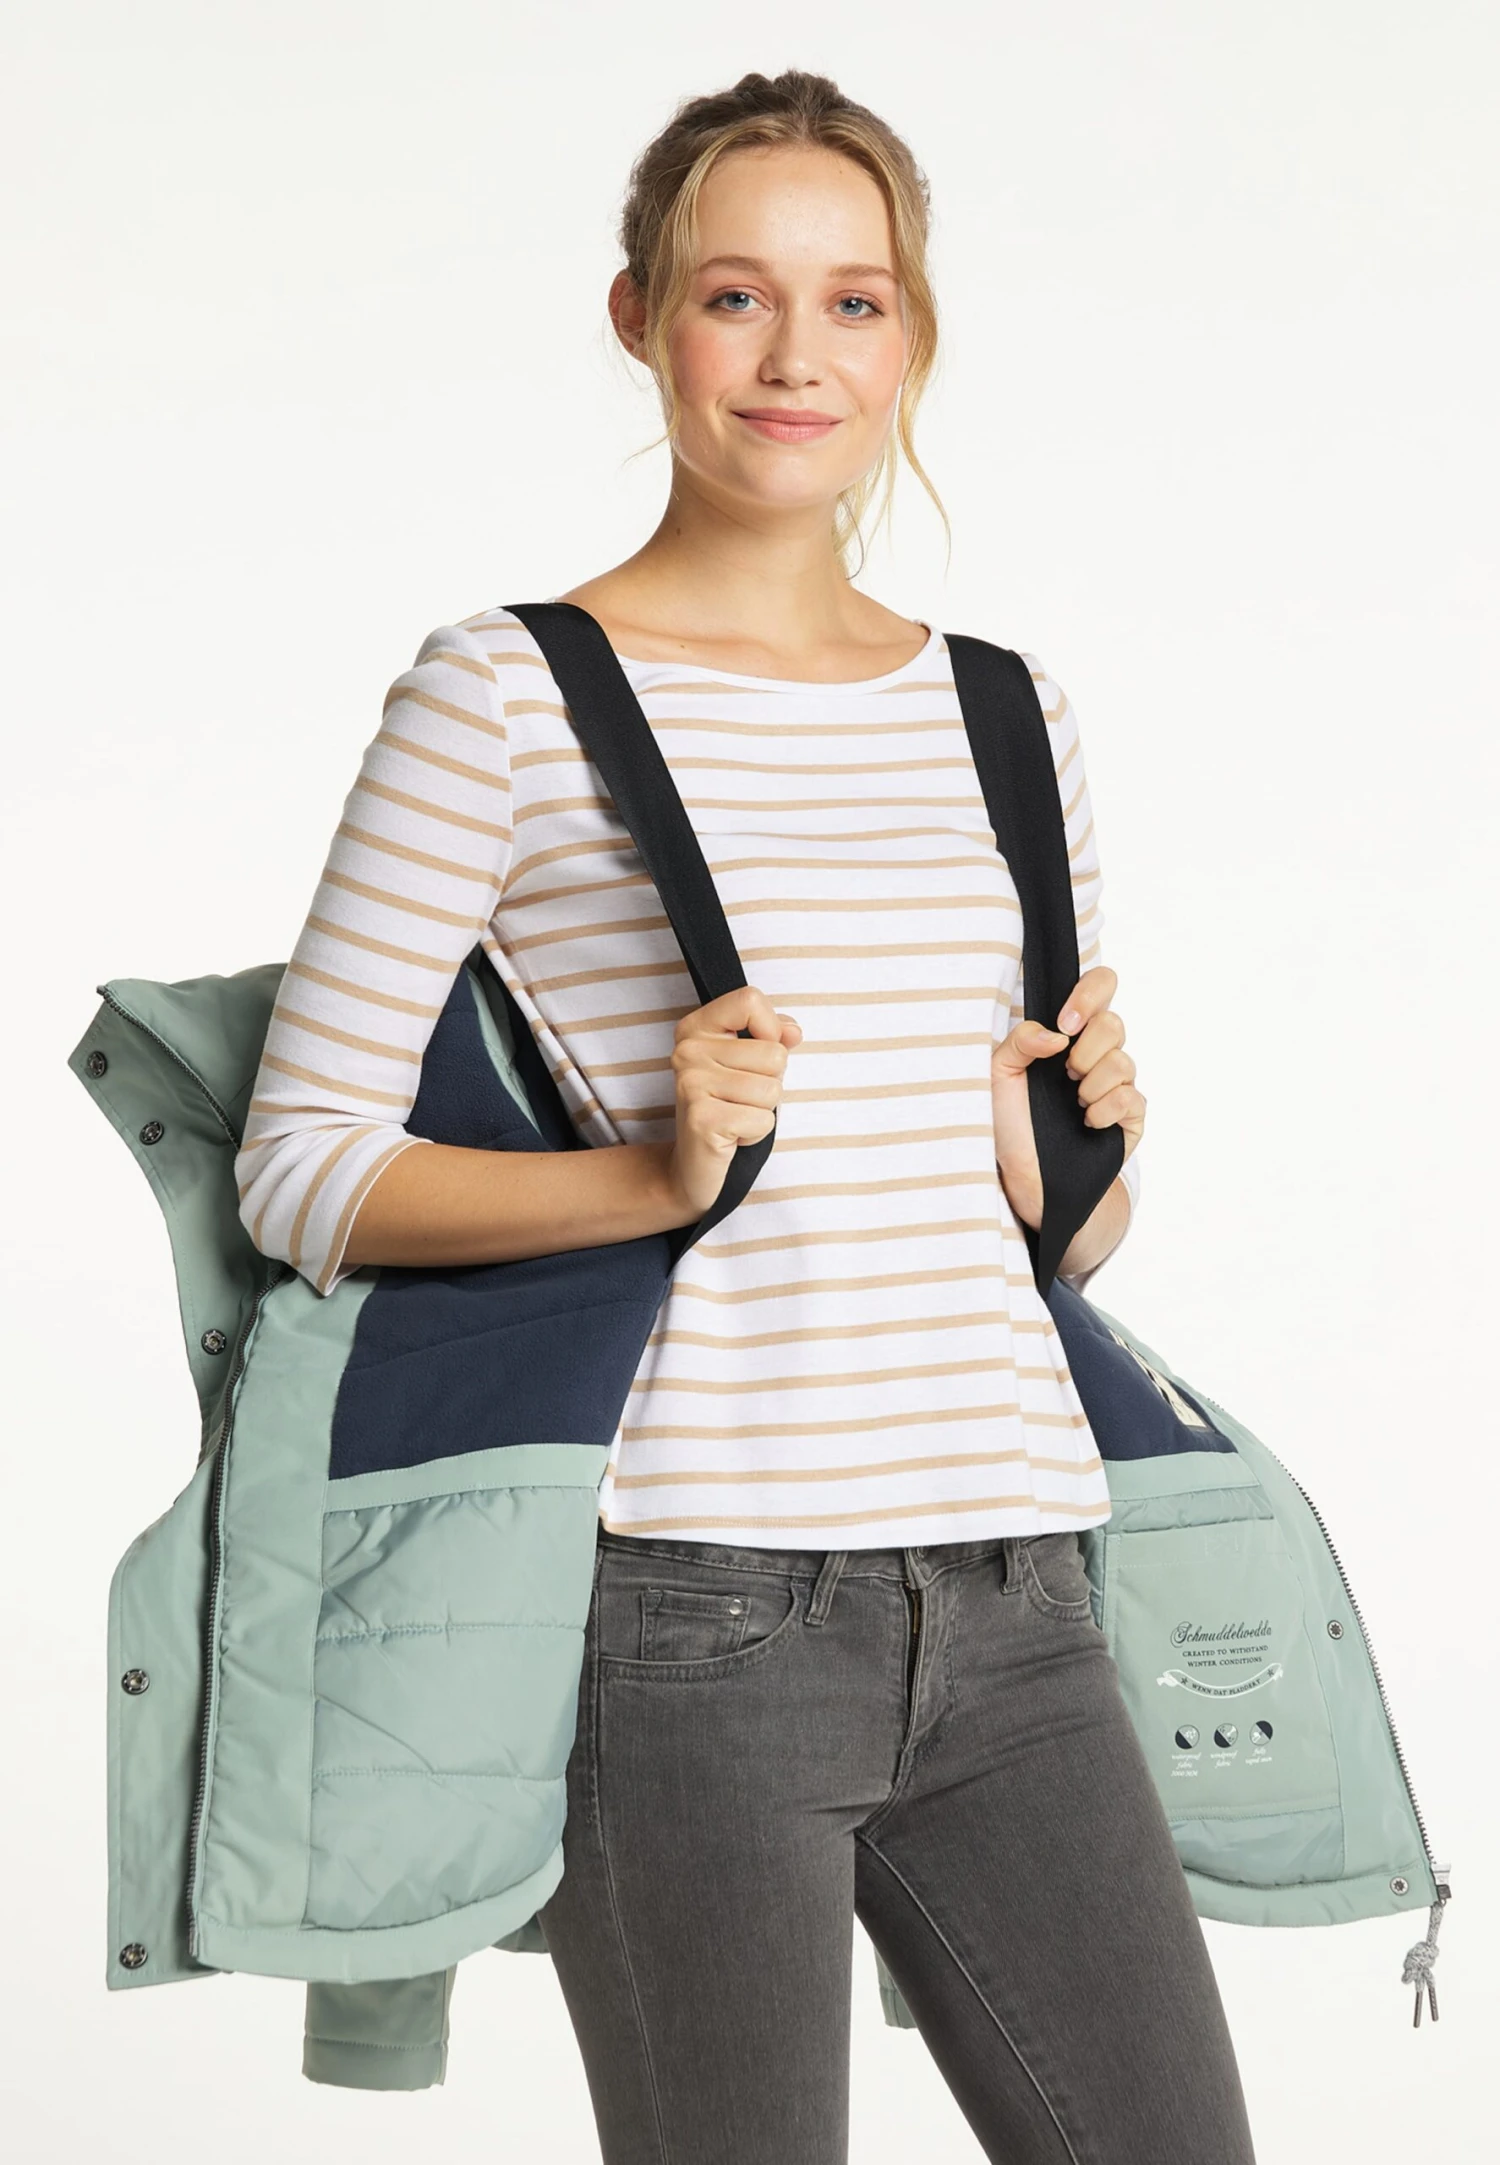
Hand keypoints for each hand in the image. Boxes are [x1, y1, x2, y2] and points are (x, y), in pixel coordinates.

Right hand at [664, 985, 801, 1217]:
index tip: (760, 1052)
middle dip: (770, 1082)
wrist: (692, 1165)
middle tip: (740, 1099)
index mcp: (695, 1028)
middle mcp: (687, 1051)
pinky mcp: (702, 1119)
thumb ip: (772, 1036)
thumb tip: (793, 1031)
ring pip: (772, 1089)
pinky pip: (764, 1119)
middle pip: (773, 1053)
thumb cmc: (726, 1109)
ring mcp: (691, 1084)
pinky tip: (732, 1136)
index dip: (771, 1028)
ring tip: (736, 1116)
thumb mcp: (747, 1064)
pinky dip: (756, 1133)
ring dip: (763, 1110)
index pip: (750, 1000)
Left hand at [990, 965, 1145, 1230]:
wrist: (1025, 1178)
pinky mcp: (1130, 1115)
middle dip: (1085, 1050)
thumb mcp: (998, 1076)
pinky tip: (1086, 1123)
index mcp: (1069, 1033)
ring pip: (1123, 1062)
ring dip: (1090, 1084)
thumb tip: (1057, 1033)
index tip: (1065, 1023)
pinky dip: (1103, 1110)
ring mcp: (1117, 1084)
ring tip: (1072, 1102)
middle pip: (1115, 1023)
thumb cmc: (1010, 1123)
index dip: (1090, 994)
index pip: (1101, 986)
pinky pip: (1131, 1098)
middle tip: (1064, 1074)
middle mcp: (1098, 1053)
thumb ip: (1019, 1041)